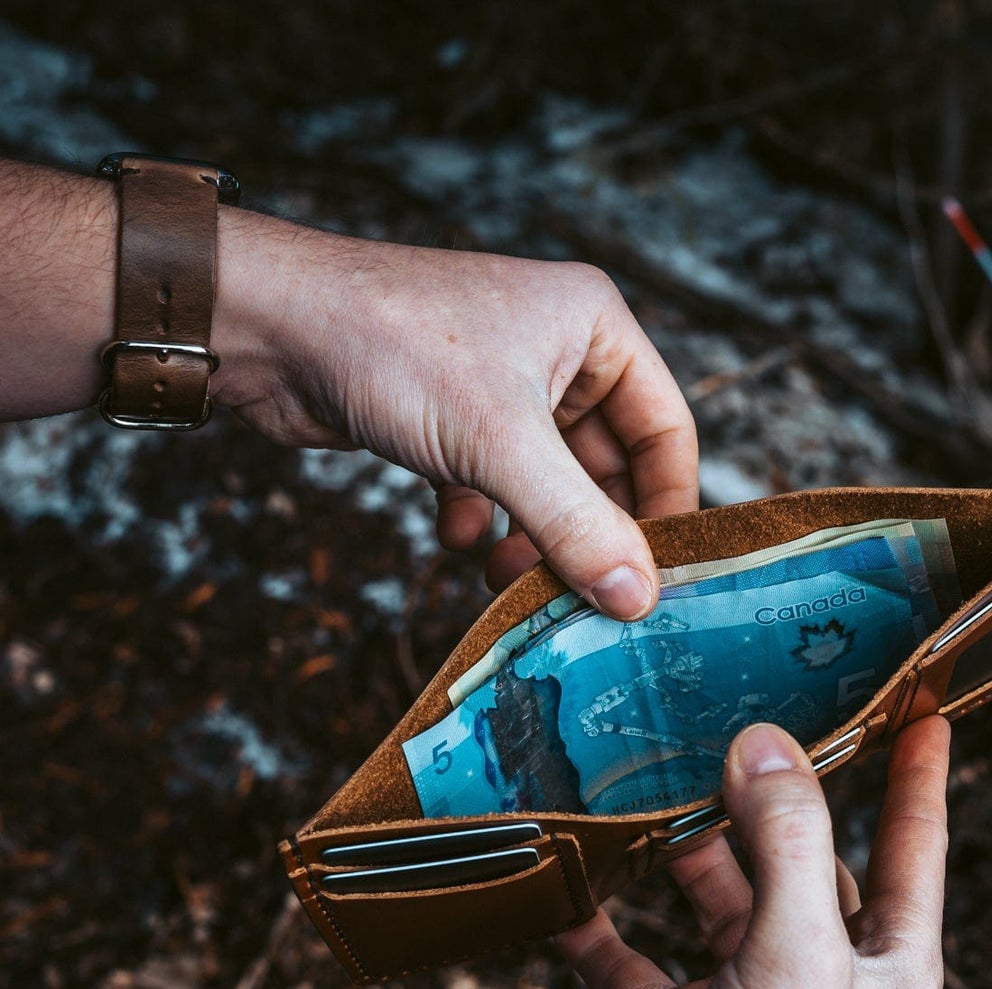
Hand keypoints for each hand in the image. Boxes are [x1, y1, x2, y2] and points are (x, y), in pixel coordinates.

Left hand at [211, 211, 697, 614]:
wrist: (265, 326)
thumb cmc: (390, 346)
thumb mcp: (499, 443)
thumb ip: (575, 526)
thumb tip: (637, 600)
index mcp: (594, 327)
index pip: (666, 430)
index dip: (667, 507)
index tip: (658, 577)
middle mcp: (557, 352)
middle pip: (606, 469)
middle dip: (585, 534)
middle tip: (578, 594)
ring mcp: (503, 386)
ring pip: (547, 486)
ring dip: (531, 538)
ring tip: (505, 575)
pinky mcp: (452, 418)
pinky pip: (493, 486)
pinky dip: (479, 520)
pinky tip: (452, 537)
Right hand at [557, 716, 951, 988]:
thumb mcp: (798, 950)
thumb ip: (783, 837)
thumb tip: (762, 744)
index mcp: (885, 960)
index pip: (913, 842)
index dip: (920, 773)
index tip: (923, 704)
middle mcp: (820, 975)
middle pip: (799, 860)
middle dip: (769, 799)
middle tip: (734, 722)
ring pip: (713, 899)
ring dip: (682, 848)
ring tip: (646, 783)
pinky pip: (630, 960)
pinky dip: (599, 926)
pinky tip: (566, 889)